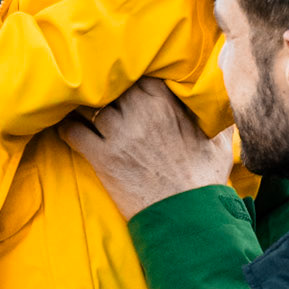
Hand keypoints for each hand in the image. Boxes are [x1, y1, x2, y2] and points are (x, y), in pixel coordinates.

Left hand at [62, 79, 232, 219]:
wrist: (187, 217)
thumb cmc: (205, 178)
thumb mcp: (220, 138)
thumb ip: (215, 109)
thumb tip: (221, 89)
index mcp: (165, 101)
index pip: (139, 71)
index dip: (130, 75)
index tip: (126, 79)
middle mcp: (139, 112)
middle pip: (111, 84)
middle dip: (106, 88)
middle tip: (100, 93)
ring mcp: (118, 134)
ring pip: (88, 105)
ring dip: (83, 106)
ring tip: (81, 109)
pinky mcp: (102, 158)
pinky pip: (72, 132)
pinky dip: (67, 128)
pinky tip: (69, 128)